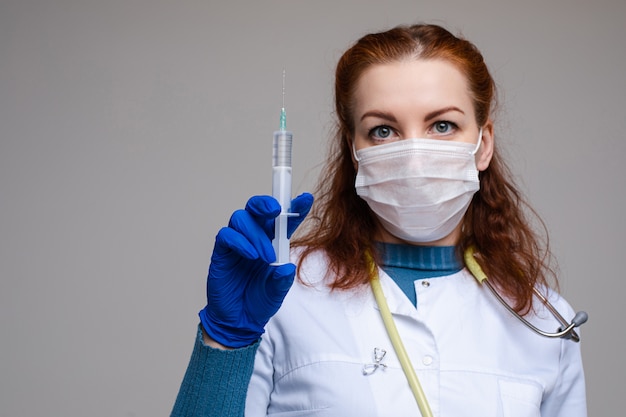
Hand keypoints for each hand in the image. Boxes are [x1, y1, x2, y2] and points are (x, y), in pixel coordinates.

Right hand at [199, 193, 312, 347]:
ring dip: (255, 233)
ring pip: (241, 218)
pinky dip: (239, 242)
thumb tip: (287, 267)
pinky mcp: (222, 253)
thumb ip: (282, 280)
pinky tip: (251, 255)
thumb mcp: (277, 292)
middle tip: (277, 210)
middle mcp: (254, 238)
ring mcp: (237, 243)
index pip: (284, 219)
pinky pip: (227, 236)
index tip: (306, 198)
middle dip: (266, 203)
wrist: (238, 321)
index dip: (294, 207)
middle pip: (257, 208)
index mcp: (273, 242)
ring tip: (265, 256)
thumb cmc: (259, 301)